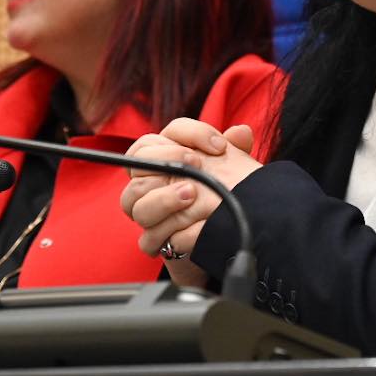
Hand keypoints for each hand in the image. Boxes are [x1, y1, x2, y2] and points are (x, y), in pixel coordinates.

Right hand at [120, 120, 261, 282]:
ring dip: (162, 197)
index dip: (188, 135)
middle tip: (197, 163)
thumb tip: (241, 132)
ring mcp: (147, 212)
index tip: (219, 146)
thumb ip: (235, 148)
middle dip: (168, 158)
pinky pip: (147, 239)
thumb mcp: (230, 167)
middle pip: (138, 162)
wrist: (221, 232)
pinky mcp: (154, 242)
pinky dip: (165, 234)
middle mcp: (147, 183)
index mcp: (161, 158)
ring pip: (134, 200)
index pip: (156, 137)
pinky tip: (190, 230)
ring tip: (192, 194)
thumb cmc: (219, 191)